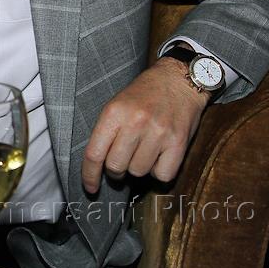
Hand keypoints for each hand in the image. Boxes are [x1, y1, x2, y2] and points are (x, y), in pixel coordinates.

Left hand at [81, 58, 208, 194]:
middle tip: (122, 161)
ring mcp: (158, 133)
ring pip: (138, 172)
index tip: (90, 187)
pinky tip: (159, 156)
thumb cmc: (144, 95)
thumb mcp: (117, 104)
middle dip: (116, 171)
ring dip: (138, 167)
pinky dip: (159, 171)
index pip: (94, 154)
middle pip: (116, 167)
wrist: (179, 81)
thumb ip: (106, 132)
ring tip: (144, 150)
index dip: (89, 175)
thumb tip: (96, 166)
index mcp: (114, 112)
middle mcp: (135, 123)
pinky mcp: (179, 142)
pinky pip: (162, 175)